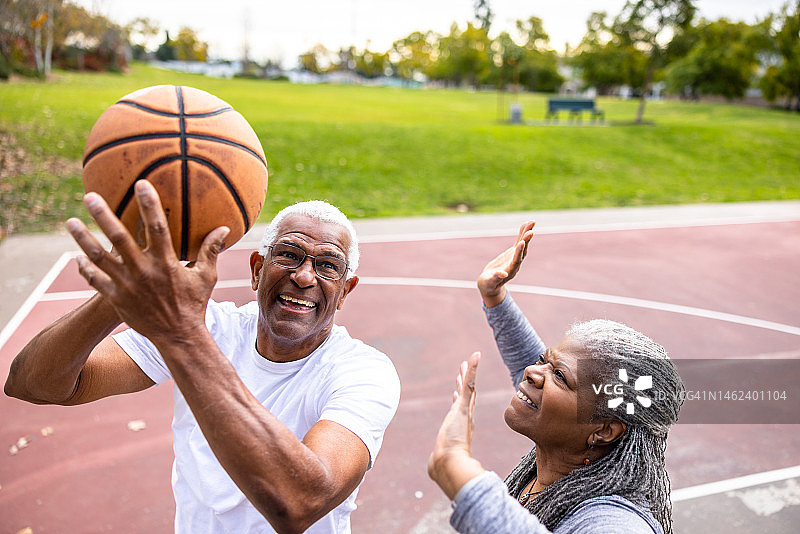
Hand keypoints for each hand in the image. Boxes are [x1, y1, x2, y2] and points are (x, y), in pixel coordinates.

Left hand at [65, 180, 228, 346]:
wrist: (178, 336)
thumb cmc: (194, 304)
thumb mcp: (207, 277)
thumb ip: (211, 250)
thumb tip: (225, 228)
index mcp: (166, 263)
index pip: (157, 228)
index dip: (149, 204)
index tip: (141, 184)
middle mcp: (144, 272)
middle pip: (119, 238)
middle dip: (103, 216)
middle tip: (90, 196)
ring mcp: (127, 286)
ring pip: (99, 258)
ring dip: (83, 239)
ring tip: (71, 222)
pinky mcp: (117, 299)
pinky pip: (95, 281)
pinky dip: (85, 268)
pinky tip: (77, 256)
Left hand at [428, 352, 483, 499]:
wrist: (450, 463)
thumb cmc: (445, 464)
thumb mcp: (440, 459)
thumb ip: (438, 461)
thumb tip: (433, 471)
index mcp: (460, 429)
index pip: (460, 409)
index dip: (460, 399)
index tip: (458, 390)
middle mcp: (464, 419)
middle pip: (466, 396)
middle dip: (465, 383)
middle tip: (464, 370)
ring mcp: (464, 412)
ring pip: (468, 388)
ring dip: (468, 374)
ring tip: (466, 362)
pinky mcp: (463, 406)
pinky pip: (469, 384)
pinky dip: (472, 371)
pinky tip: (474, 358)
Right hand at [477, 221, 534, 306]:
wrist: (490, 285)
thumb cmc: (488, 284)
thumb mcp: (490, 282)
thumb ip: (496, 278)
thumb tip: (503, 274)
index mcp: (510, 271)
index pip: (516, 260)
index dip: (519, 252)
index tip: (522, 242)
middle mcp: (515, 264)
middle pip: (522, 251)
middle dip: (526, 240)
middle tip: (531, 230)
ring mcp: (515, 258)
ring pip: (523, 244)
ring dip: (527, 233)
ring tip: (532, 222)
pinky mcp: (512, 254)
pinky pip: (519, 242)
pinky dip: (522, 233)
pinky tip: (525, 225)